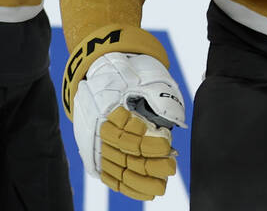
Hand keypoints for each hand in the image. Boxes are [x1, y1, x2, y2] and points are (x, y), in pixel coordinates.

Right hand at [71, 53, 185, 200]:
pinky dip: (129, 187)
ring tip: (162, 184)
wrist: (101, 73)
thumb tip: (173, 122)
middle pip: (125, 156)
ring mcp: (94, 143)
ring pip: (119, 169)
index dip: (150, 145)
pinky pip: (110, 176)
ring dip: (142, 180)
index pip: (128, 137)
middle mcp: (97, 129)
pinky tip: (148, 193)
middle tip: (171, 168)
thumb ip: (160, 99)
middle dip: (150, 166)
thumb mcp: (146, 78)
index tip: (168, 147)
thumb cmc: (130, 77)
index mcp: (108, 108)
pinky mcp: (94, 155)